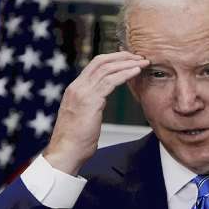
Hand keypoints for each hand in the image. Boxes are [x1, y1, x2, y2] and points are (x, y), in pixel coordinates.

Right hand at [43, 51, 148, 175]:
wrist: (66, 152)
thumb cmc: (76, 140)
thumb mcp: (82, 116)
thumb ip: (91, 104)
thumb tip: (100, 101)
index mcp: (74, 89)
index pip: (94, 65)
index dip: (113, 59)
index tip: (128, 59)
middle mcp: (77, 87)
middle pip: (101, 61)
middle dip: (122, 56)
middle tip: (138, 56)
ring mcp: (82, 92)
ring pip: (107, 69)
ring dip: (127, 63)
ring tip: (142, 62)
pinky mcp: (90, 101)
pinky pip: (110, 81)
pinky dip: (125, 74)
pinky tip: (136, 72)